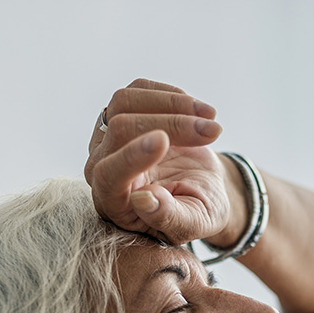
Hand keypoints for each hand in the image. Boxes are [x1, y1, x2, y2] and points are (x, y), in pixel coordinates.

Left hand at [85, 79, 233, 244]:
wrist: (201, 190)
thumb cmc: (196, 212)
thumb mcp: (193, 223)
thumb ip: (169, 218)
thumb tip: (144, 199)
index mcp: (113, 202)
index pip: (108, 175)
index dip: (131, 157)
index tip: (163, 142)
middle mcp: (100, 166)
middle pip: (121, 130)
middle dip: (172, 125)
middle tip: (213, 132)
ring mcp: (108, 135)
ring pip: (125, 102)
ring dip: (173, 104)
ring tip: (210, 117)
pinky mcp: (123, 111)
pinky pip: (139, 88)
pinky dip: (172, 95)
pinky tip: (197, 111)